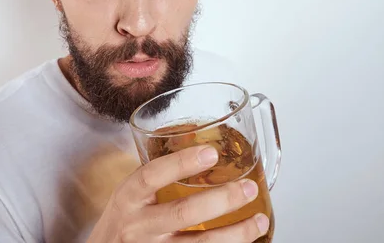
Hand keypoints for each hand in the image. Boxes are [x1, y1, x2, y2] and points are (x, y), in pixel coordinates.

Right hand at [86, 144, 269, 242]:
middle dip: (222, 200)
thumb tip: (208, 150)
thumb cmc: (124, 220)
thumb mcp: (131, 195)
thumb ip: (159, 177)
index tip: (211, 153)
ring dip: (235, 234)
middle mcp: (138, 226)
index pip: (151, 176)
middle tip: (248, 188)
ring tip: (259, 221)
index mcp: (128, 198)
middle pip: (182, 213)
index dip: (181, 163)